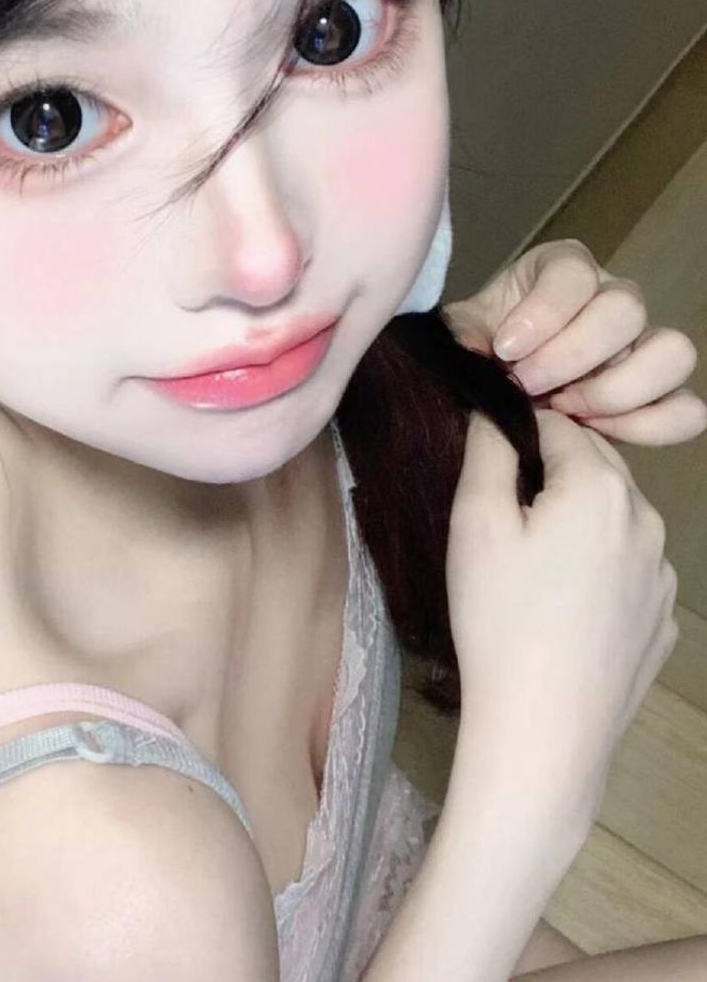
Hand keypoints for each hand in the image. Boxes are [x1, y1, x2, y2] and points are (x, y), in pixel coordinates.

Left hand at [443, 238, 706, 446]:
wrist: (500, 387)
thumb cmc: (485, 348)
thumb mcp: (464, 335)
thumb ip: (462, 335)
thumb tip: (475, 348)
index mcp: (563, 270)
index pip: (573, 273)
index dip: (544, 312)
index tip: (505, 348)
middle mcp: (613, 298)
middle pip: (625, 309)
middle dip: (573, 355)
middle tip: (530, 385)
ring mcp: (644, 345)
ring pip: (672, 352)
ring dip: (618, 390)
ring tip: (567, 412)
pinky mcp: (659, 393)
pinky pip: (686, 408)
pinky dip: (650, 426)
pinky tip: (597, 434)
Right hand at [448, 408, 678, 828]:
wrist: (544, 729)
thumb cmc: (500, 619)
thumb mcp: (474, 522)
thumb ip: (487, 449)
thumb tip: (495, 408)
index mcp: (600, 486)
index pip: (557, 423)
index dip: (517, 433)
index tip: (487, 464)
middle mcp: (646, 519)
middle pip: (595, 466)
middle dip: (552, 474)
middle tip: (502, 516)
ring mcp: (663, 574)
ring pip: (616, 518)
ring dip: (579, 520)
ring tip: (531, 568)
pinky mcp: (663, 620)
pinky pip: (629, 570)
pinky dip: (599, 569)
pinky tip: (562, 607)